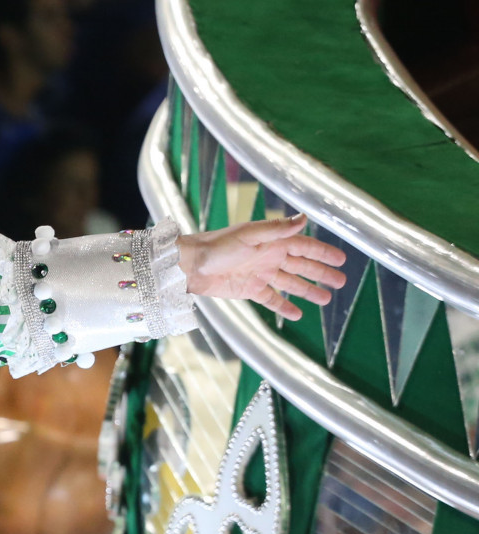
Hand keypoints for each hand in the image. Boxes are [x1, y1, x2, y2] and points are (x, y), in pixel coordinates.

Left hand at [179, 214, 347, 319]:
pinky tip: (298, 314)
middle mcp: (269, 257)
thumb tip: (304, 218)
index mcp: (272, 241)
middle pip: (302, 266)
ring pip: (291, 283)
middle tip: (341, 282)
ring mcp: (260, 274)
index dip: (324, 252)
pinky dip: (284, 307)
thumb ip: (277, 229)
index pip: (305, 246)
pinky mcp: (249, 290)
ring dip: (308, 290)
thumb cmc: (217, 246)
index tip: (342, 260)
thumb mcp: (250, 235)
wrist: (190, 266)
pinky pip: (272, 300)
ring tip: (326, 299)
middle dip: (322, 273)